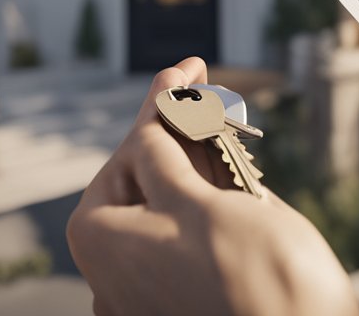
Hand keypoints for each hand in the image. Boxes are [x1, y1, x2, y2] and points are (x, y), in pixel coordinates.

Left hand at [66, 57, 358, 315]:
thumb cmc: (254, 276)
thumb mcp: (200, 203)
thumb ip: (165, 157)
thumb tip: (151, 122)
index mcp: (104, 239)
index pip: (130, 151)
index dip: (162, 103)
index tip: (189, 65)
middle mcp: (118, 270)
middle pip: (146, 177)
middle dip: (176, 128)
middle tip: (201, 80)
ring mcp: (152, 288)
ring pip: (170, 203)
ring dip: (193, 157)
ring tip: (216, 115)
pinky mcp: (189, 296)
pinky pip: (189, 234)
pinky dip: (206, 196)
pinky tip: (227, 167)